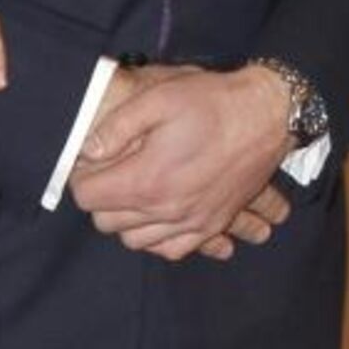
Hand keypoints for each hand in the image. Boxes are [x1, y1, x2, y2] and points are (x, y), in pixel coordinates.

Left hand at [70, 65, 293, 261]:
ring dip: (125, 220)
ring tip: (130, 191)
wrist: (267, 115)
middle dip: (100, 199)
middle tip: (108, 173)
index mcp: (148, 179)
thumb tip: (88, 152)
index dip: (82, 178)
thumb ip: (117, 127)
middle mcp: (168, 210)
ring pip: (136, 241)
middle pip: (107, 223)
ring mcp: (193, 222)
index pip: (89, 199)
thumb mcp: (157, 98)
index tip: (89, 163)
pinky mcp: (213, 225)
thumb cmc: (211, 103)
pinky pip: (173, 250)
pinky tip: (156, 216)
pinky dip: (157, 239)